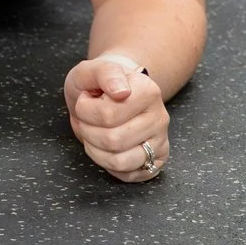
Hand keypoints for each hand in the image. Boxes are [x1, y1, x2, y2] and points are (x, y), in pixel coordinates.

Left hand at [66, 55, 169, 183]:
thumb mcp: (93, 70)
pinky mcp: (156, 160)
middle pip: (112, 141)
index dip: (85, 110)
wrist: (113, 92)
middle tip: (85, 119)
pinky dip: (107, 164)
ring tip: (92, 133)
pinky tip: (105, 147)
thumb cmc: (101, 84)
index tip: (86, 99)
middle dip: (87, 131)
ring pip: (120, 161)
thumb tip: (121, 91)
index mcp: (148, 91)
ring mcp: (160, 141)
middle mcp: (159, 117)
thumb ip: (105, 73)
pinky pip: (127, 174)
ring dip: (95, 150)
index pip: (107, 115)